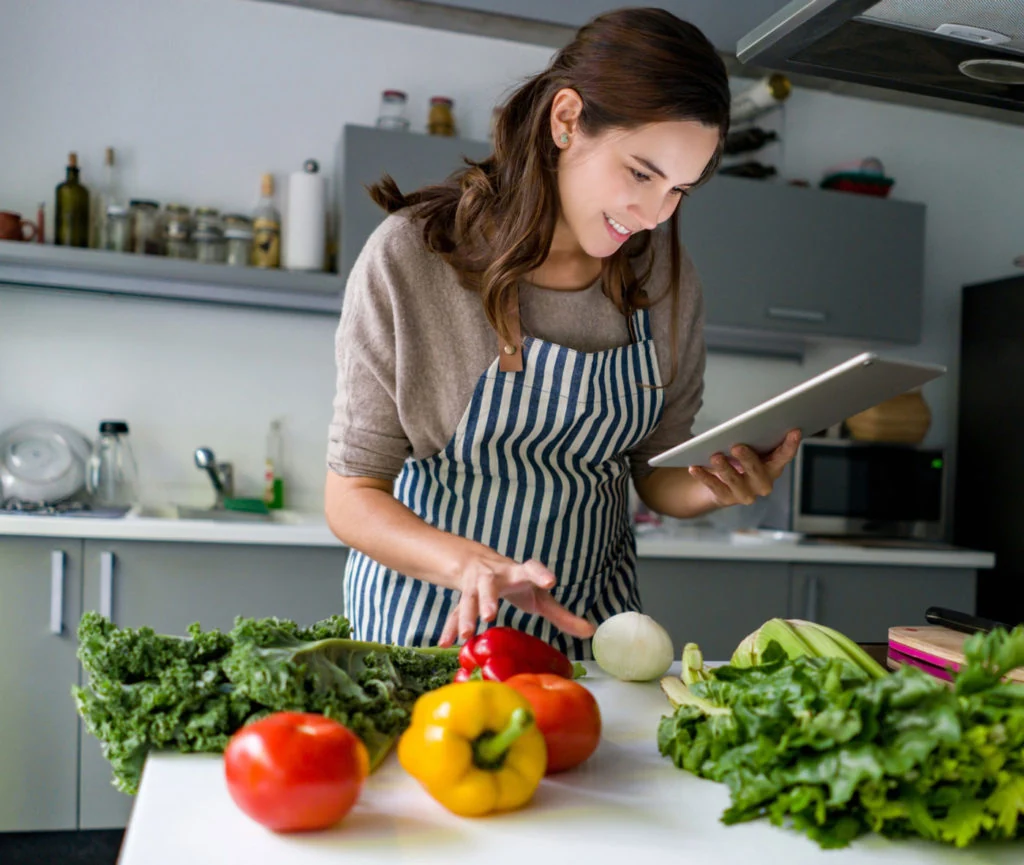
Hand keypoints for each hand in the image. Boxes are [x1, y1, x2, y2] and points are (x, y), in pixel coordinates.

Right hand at [438, 548, 595, 646]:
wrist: (478, 562)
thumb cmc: (517, 582)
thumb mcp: (540, 595)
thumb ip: (562, 615)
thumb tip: (591, 631)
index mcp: (518, 572)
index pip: (531, 569)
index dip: (541, 574)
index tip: (551, 582)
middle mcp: (494, 576)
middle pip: (489, 584)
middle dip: (488, 598)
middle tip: (490, 615)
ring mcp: (475, 586)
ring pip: (468, 598)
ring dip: (466, 616)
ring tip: (467, 634)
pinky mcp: (463, 598)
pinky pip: (454, 613)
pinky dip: (450, 628)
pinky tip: (444, 643)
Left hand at [688, 428, 800, 507]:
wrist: (722, 486)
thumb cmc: (741, 460)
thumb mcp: (751, 450)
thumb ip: (754, 439)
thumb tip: (748, 422)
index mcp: (773, 467)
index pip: (785, 456)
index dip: (791, 445)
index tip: (794, 430)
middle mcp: (763, 483)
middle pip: (757, 471)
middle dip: (748, 459)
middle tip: (737, 446)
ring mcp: (746, 494)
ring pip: (735, 480)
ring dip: (724, 467)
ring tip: (715, 456)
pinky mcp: (727, 498)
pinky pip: (715, 487)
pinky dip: (704, 477)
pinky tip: (694, 467)